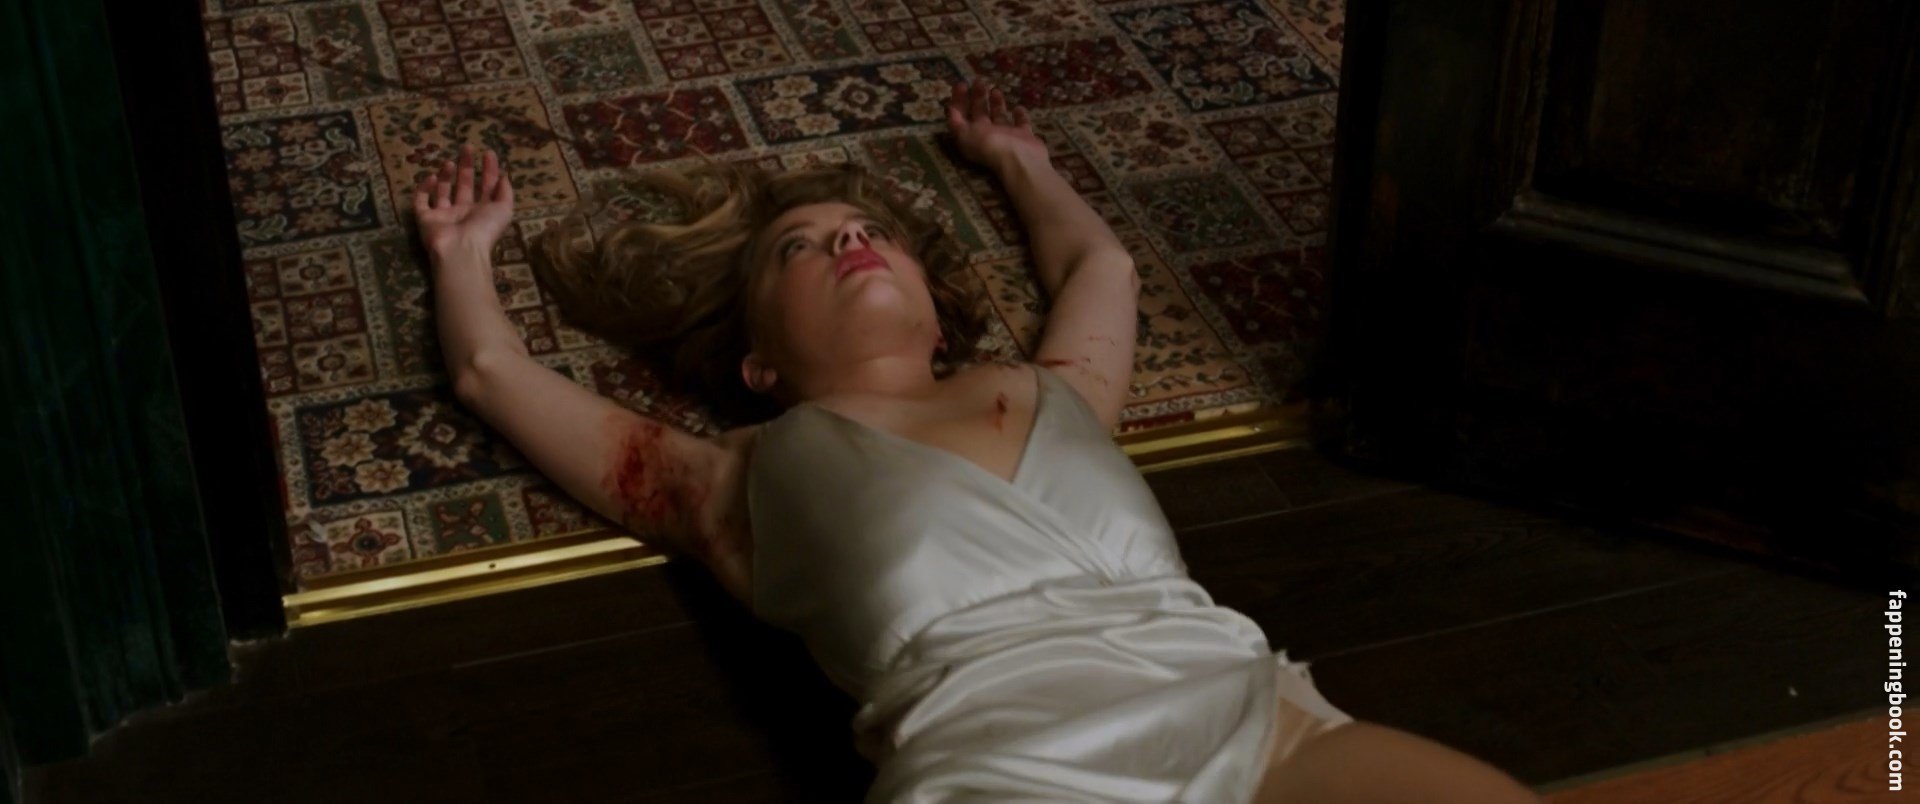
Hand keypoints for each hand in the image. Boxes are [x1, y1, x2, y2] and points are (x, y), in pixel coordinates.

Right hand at [413, 143, 514, 258]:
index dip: (489, 170)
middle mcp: (463, 212)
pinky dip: (424, 188)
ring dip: (446, 175)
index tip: (488, 152)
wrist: (460, 249)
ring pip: (443, 191)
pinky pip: (421, 201)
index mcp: (482, 212)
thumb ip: (505, 192)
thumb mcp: (504, 209)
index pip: (486, 187)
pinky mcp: (425, 218)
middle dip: (466, 166)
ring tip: (449, 162)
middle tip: (467, 147)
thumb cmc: (484, 229)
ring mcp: (443, 216)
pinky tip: (432, 177)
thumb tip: (505, 176)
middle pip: (464, 185)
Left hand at [946, 79, 1047, 171]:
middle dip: (977, 97)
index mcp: (971, 134)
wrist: (1020, 159)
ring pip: (999, 116)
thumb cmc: (991, 146)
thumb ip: (956, 122)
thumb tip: (950, 109)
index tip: (962, 84)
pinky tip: (1018, 107)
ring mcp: (1007, 135)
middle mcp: (988, 135)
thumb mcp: (965, 134)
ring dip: (996, 103)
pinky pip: (1021, 123)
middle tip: (979, 80)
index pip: (961, 115)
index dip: (958, 100)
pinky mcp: (1024, 136)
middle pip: (980, 113)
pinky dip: (1020, 115)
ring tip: (996, 89)